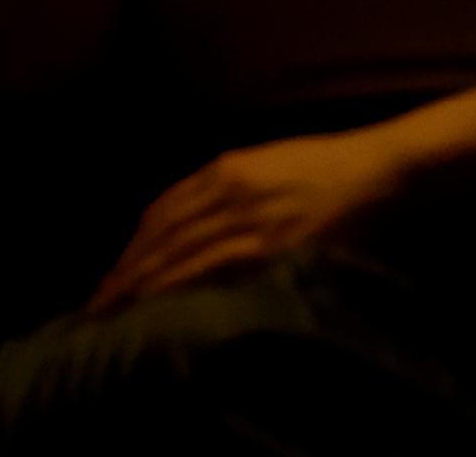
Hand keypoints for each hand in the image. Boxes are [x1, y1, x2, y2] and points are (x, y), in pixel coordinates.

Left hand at [91, 121, 425, 310]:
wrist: (378, 170)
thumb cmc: (329, 168)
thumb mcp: (270, 164)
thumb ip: (231, 188)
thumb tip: (195, 223)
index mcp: (227, 167)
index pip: (163, 208)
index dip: (134, 244)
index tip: (114, 271)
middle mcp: (228, 188)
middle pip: (161, 233)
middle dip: (125, 269)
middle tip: (97, 302)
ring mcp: (247, 215)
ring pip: (177, 251)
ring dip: (140, 283)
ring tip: (115, 311)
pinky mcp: (269, 243)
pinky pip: (209, 266)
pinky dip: (177, 285)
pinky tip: (157, 302)